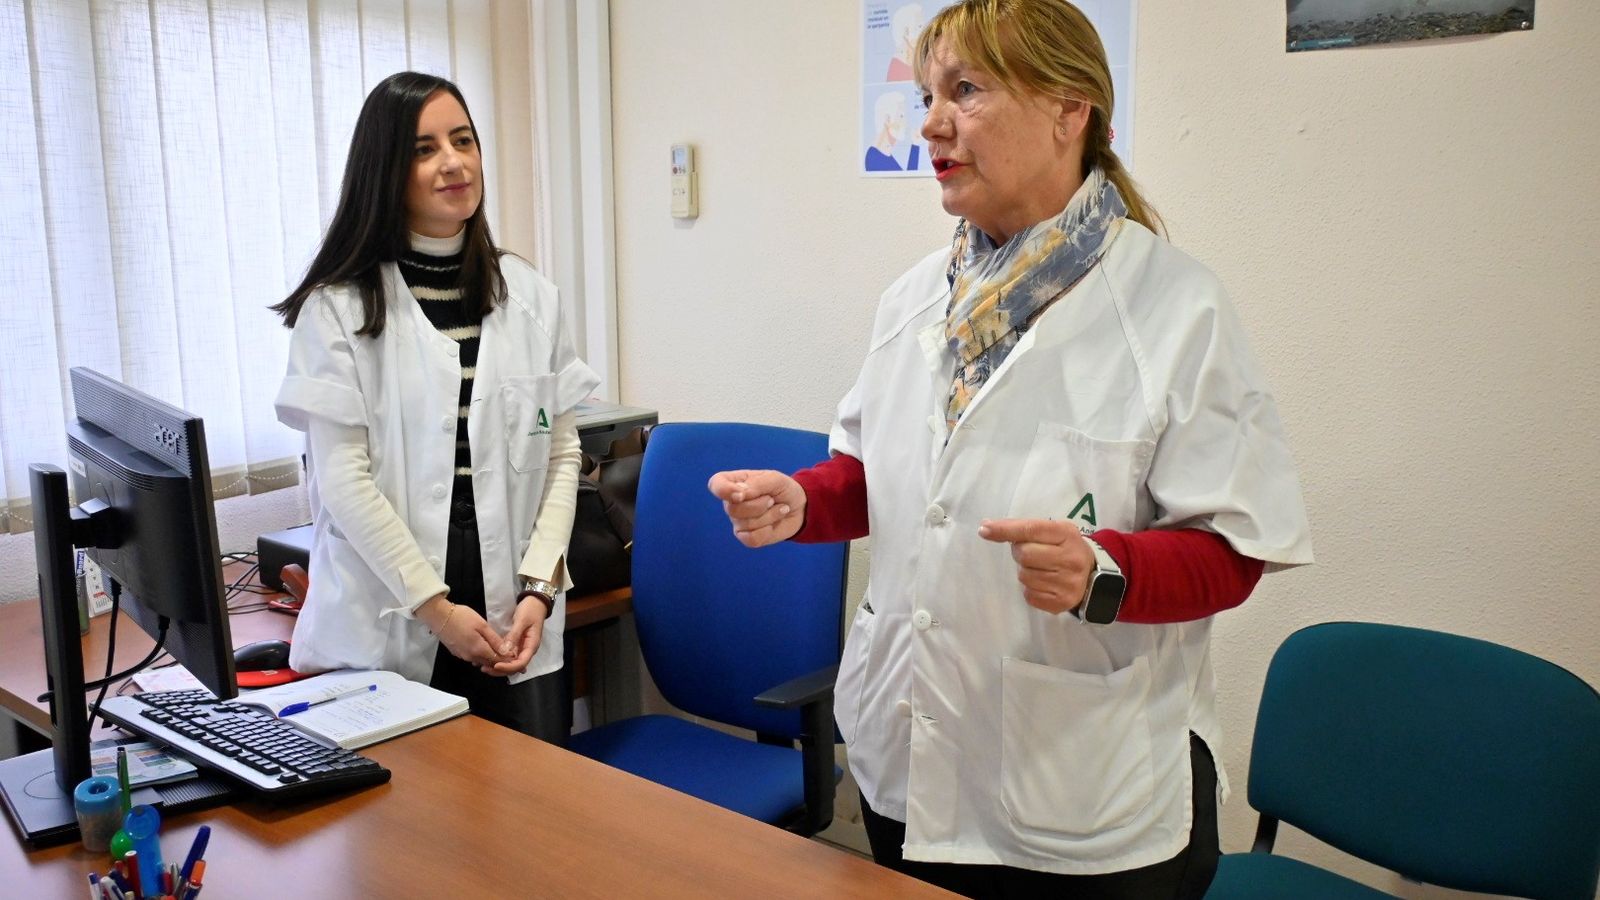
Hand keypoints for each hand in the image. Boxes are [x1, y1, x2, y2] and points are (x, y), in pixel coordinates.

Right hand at [419, 594, 508, 666]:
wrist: (438, 616)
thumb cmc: (461, 617)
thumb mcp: (482, 625)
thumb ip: (494, 640)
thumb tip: (507, 652)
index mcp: (479, 650)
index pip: (498, 661)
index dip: (509, 661)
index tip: (517, 660)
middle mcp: (471, 657)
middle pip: (490, 663)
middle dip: (501, 661)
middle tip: (510, 656)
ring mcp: (462, 656)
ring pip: (481, 661)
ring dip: (490, 658)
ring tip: (499, 651)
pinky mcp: (457, 653)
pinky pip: (472, 657)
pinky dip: (481, 655)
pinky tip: (484, 648)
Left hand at [484, 595, 547, 675]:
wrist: (535, 602)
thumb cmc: (530, 610)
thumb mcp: (522, 620)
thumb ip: (514, 635)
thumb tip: (505, 650)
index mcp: (531, 645)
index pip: (521, 663)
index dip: (509, 667)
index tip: (495, 665)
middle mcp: (527, 650)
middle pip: (515, 667)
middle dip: (501, 670)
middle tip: (485, 669)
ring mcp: (521, 648)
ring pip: (511, 663)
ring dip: (499, 667)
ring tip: (484, 667)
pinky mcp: (516, 644)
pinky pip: (508, 656)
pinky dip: (499, 659)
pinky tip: (488, 659)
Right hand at [706, 469, 806, 547]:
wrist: (799, 507)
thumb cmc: (783, 489)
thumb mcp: (774, 480)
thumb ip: (756, 485)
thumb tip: (738, 496)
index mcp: (734, 483)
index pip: (716, 485)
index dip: (724, 490)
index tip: (741, 494)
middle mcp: (731, 503)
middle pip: (733, 509)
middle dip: (759, 505)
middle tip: (772, 499)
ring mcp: (737, 521)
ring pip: (746, 524)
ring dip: (770, 516)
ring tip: (779, 509)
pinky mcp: (747, 537)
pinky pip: (752, 538)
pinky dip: (768, 530)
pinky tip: (774, 524)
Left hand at [978, 518, 1094, 614]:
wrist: (1092, 577)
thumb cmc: (1066, 548)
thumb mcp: (1054, 531)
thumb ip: (1025, 528)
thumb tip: (986, 528)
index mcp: (1067, 535)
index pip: (1031, 530)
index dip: (1006, 529)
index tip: (984, 529)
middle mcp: (1071, 559)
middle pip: (1024, 554)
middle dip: (1019, 553)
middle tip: (1030, 552)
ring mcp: (1067, 583)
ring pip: (1024, 576)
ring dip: (1025, 571)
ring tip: (1040, 568)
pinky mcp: (1061, 603)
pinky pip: (1029, 595)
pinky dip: (1030, 588)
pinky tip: (1043, 583)